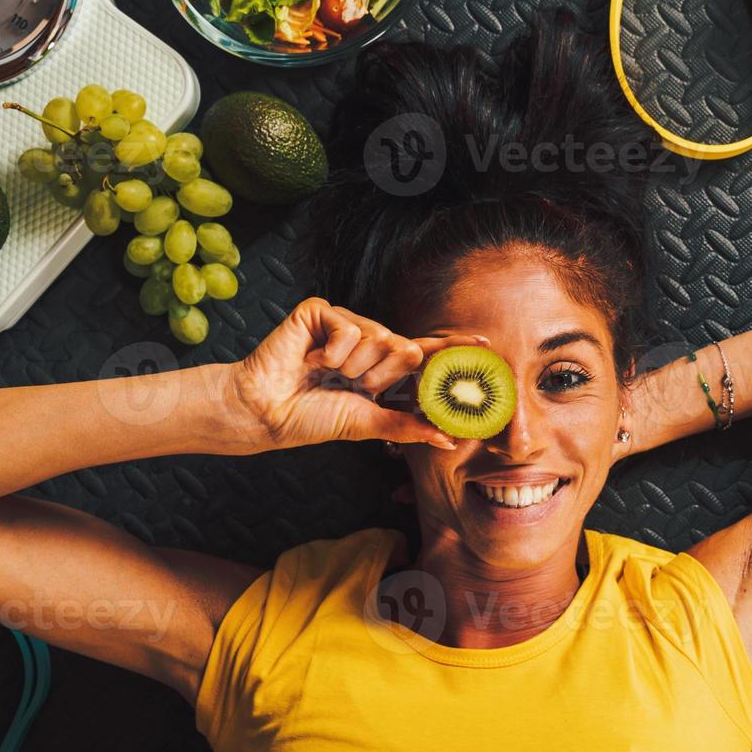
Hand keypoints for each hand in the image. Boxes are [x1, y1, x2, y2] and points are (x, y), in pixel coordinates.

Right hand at [229, 297, 487, 450]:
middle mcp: (367, 340)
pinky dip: (332, 352)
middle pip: (404, 348)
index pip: (424, 354)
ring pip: (378, 338)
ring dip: (353, 368)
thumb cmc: (311, 418)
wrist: (266, 411)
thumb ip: (407, 427)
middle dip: (381, 377)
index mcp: (380, 366)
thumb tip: (448, 439)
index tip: (485, 344)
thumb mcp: (367, 424)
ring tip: (326, 374)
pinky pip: (348, 328)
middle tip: (352, 386)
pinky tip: (312, 360)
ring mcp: (345, 323)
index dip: (453, 347)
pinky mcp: (321, 312)